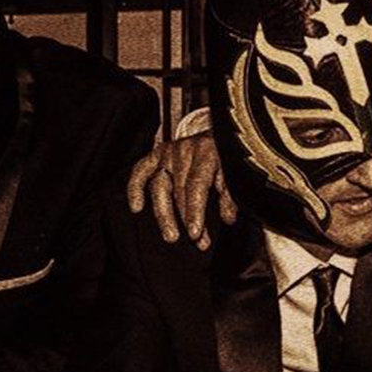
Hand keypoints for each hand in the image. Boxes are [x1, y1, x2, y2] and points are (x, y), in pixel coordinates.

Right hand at [126, 131, 235, 250]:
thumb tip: (228, 219)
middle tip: (196, 241)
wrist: (220, 129)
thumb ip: (232, 194)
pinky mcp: (157, 153)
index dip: (195, 211)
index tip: (195, 233)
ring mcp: (169, 151)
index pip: (196, 185)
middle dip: (186, 218)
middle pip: (179, 190)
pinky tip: (136, 207)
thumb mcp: (235, 170)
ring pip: (159, 186)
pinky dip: (135, 188)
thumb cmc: (227, 154)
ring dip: (164, 214)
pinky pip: (141, 172)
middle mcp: (185, 150)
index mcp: (207, 151)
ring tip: (171, 235)